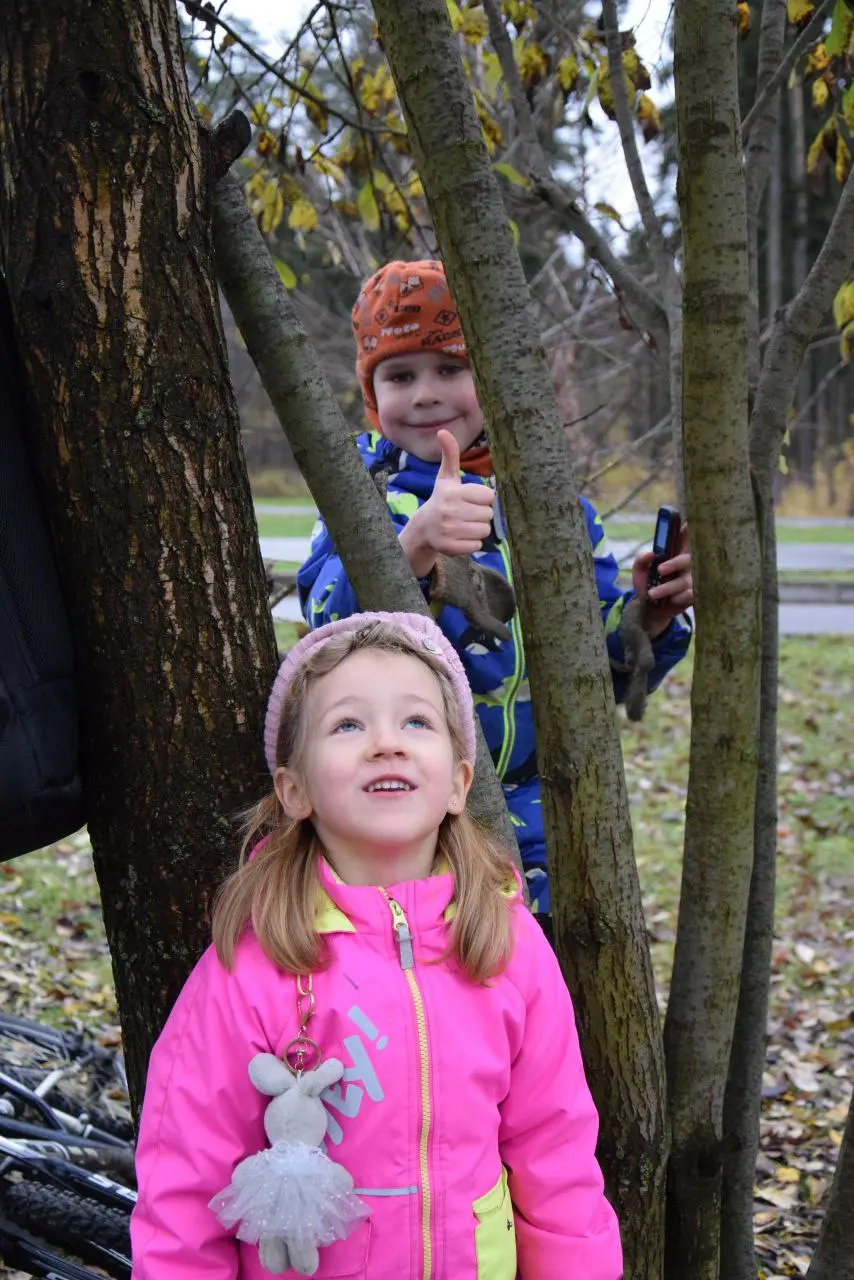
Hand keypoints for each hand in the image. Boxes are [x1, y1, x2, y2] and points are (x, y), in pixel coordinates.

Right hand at [399, 430, 495, 577]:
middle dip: (481, 515)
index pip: (489, 496)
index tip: (470, 499)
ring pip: (484, 531)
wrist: (423, 528)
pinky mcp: (450, 548)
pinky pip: (477, 546)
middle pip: (488, 515)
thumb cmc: (442, 499)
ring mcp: (449, 531)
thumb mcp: (446, 478)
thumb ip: (450, 455)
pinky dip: (472, 543)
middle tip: (467, 514)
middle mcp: (449, 511)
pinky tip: (460, 537)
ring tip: (464, 525)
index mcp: (452, 493)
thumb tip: (443, 431)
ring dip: (477, 529)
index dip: (482, 499)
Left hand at [631, 522, 692, 637]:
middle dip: (674, 563)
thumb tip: (650, 553)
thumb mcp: (639, 573)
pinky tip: (670, 601)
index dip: (687, 530)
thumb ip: (640, 561)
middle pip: (687, 559)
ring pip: (685, 581)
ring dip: (668, 587)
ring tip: (652, 594)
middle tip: (660, 569)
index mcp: (674, 557)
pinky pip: (690, 595)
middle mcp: (686, 567)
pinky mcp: (694, 596)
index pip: (682, 540)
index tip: (687, 522)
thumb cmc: (648, 587)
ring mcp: (692, 581)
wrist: (649, 611)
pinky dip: (678, 598)